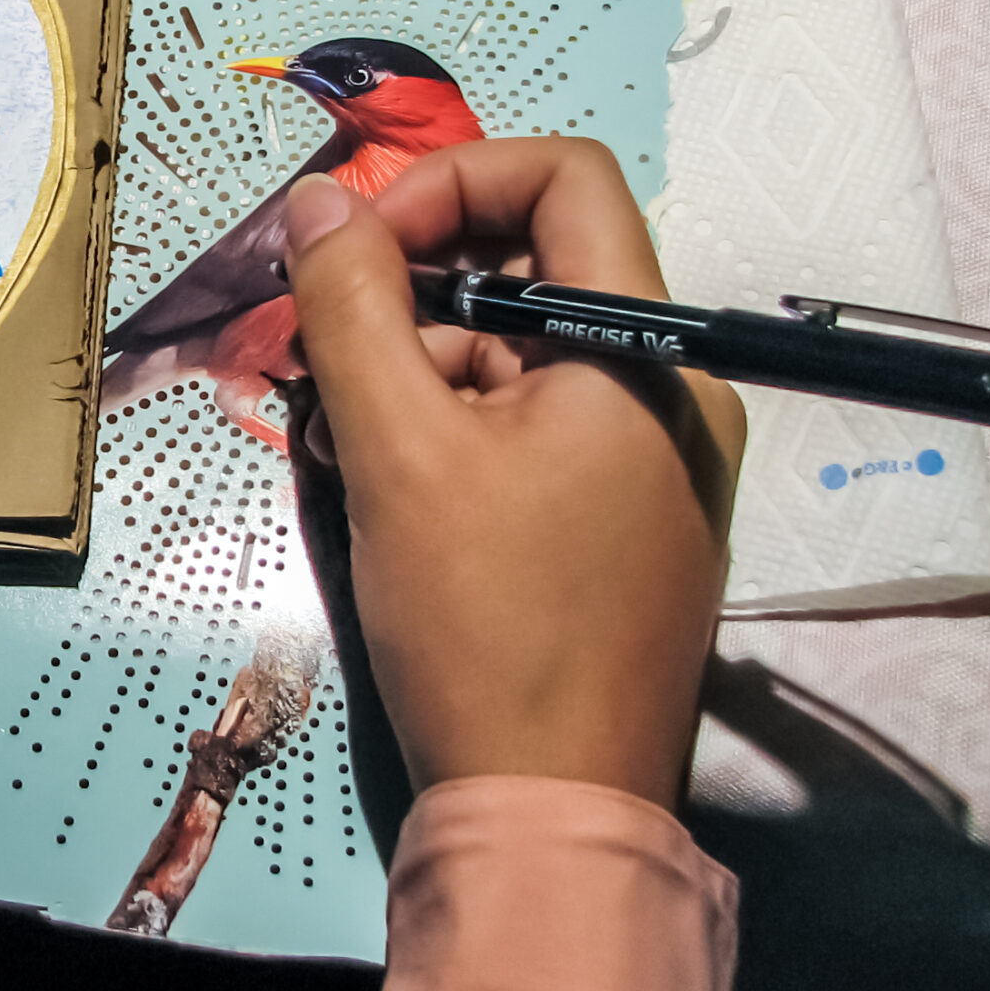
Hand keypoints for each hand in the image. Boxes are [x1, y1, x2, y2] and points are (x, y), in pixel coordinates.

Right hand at [282, 138, 742, 809]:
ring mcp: (656, 460)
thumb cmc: (482, 624)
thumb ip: (352, 310)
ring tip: (344, 457)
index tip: (356, 252)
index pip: (561, 178)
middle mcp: (672, 388)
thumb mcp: (396, 453)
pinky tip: (387, 499)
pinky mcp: (628, 521)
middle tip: (323, 360)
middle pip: (531, 268)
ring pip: (518, 356)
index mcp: (645, 350)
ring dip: (416, 379)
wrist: (551, 812)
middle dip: (409, 298)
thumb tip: (317, 203)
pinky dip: (453, 440)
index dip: (446, 184)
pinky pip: (536, 430)